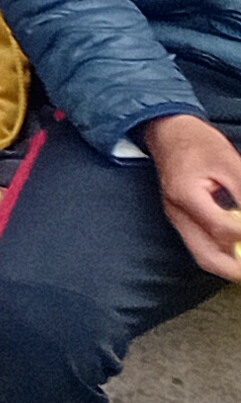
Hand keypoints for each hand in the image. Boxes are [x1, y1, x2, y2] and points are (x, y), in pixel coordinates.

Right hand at [144, 116, 240, 281]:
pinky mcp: (181, 218)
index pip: (220, 228)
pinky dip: (221, 252)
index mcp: (185, 194)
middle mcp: (177, 212)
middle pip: (206, 255)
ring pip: (202, 254)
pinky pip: (200, 244)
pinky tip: (237, 249)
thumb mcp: (229, 162)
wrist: (167, 132)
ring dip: (228, 264)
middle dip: (235, 269)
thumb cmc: (197, 143)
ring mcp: (177, 217)